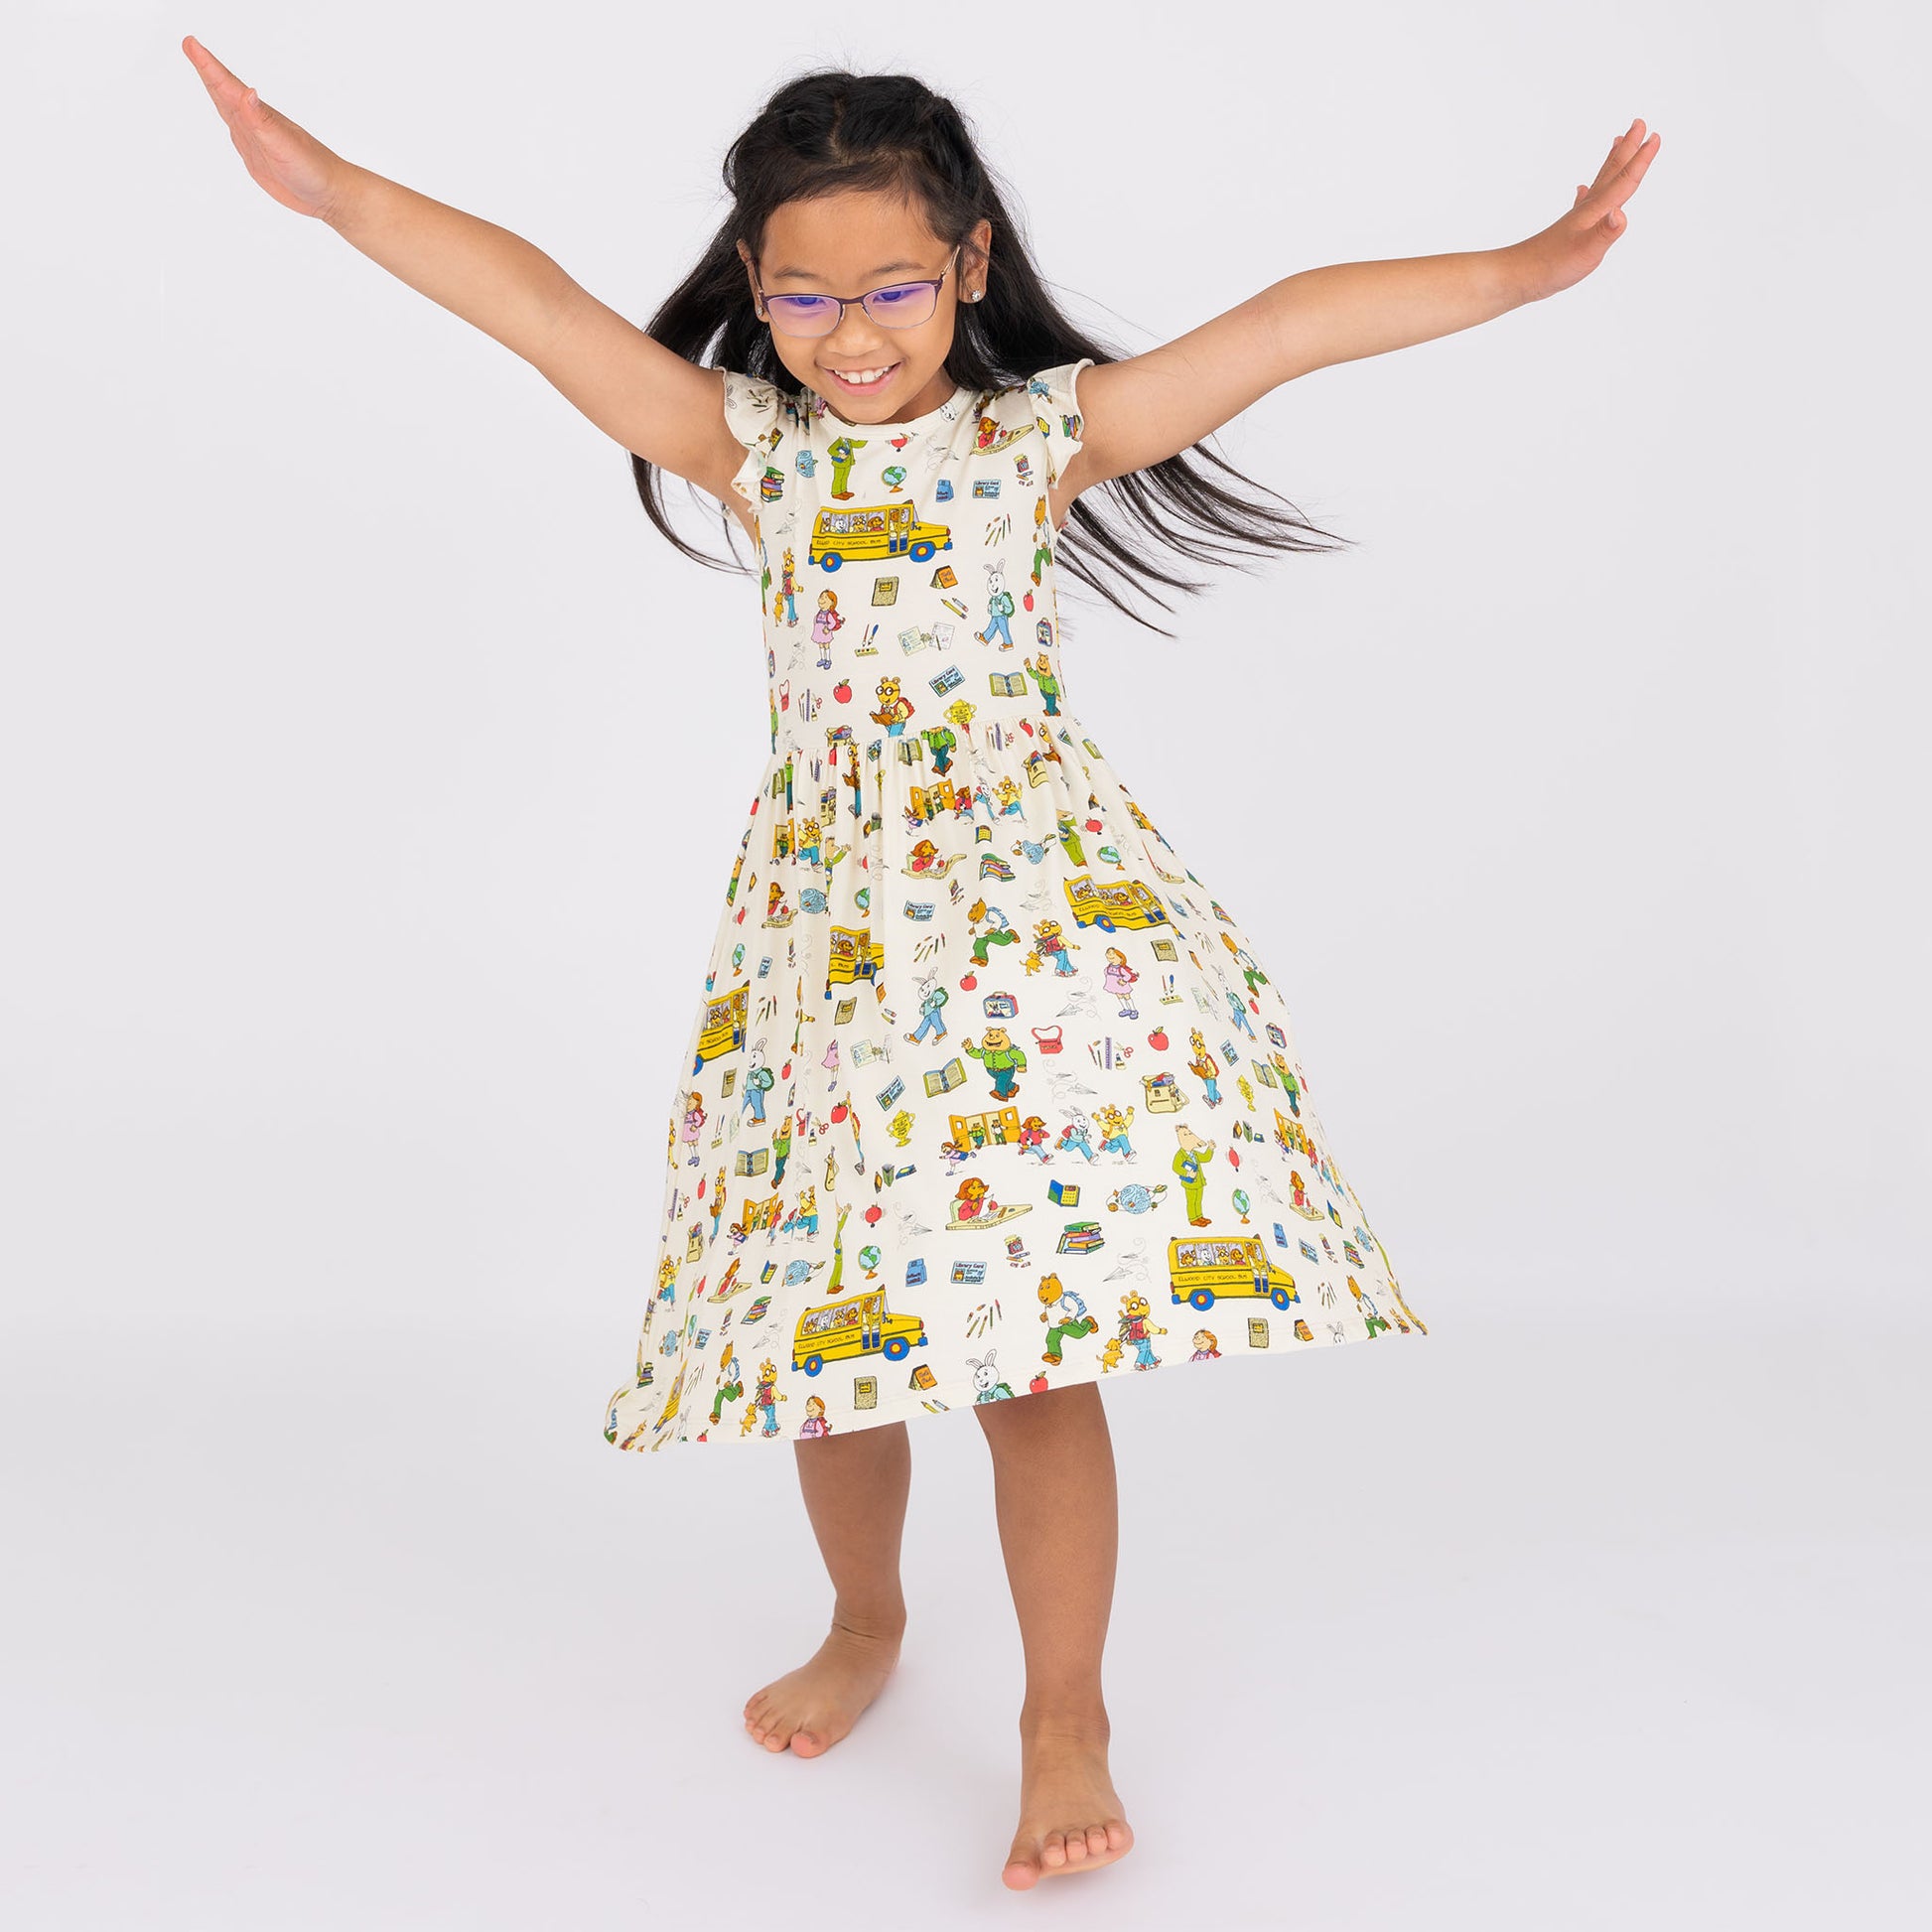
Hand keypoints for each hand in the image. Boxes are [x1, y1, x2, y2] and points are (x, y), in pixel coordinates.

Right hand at [181, 36, 355, 221]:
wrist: (331, 194)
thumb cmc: (313, 170)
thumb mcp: (285, 146)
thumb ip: (263, 121)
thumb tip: (247, 92)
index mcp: (259, 116)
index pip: (228, 86)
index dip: (208, 65)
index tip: (191, 43)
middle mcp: (255, 123)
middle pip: (224, 91)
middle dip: (206, 68)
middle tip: (190, 45)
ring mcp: (255, 138)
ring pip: (228, 108)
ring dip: (214, 88)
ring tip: (202, 68)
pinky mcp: (257, 156)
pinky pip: (236, 130)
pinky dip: (227, 116)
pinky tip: (227, 112)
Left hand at [1511, 118, 1661, 301]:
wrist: (1518, 276)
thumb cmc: (1551, 266)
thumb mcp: (1586, 252)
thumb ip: (1606, 233)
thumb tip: (1621, 214)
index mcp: (1596, 211)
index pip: (1624, 181)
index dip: (1641, 160)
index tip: (1655, 135)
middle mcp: (1588, 208)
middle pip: (1612, 172)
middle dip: (1628, 148)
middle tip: (1639, 123)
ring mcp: (1577, 218)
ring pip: (1599, 182)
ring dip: (1611, 162)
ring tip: (1617, 142)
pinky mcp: (1568, 231)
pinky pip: (1582, 203)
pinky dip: (1586, 192)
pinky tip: (1581, 190)